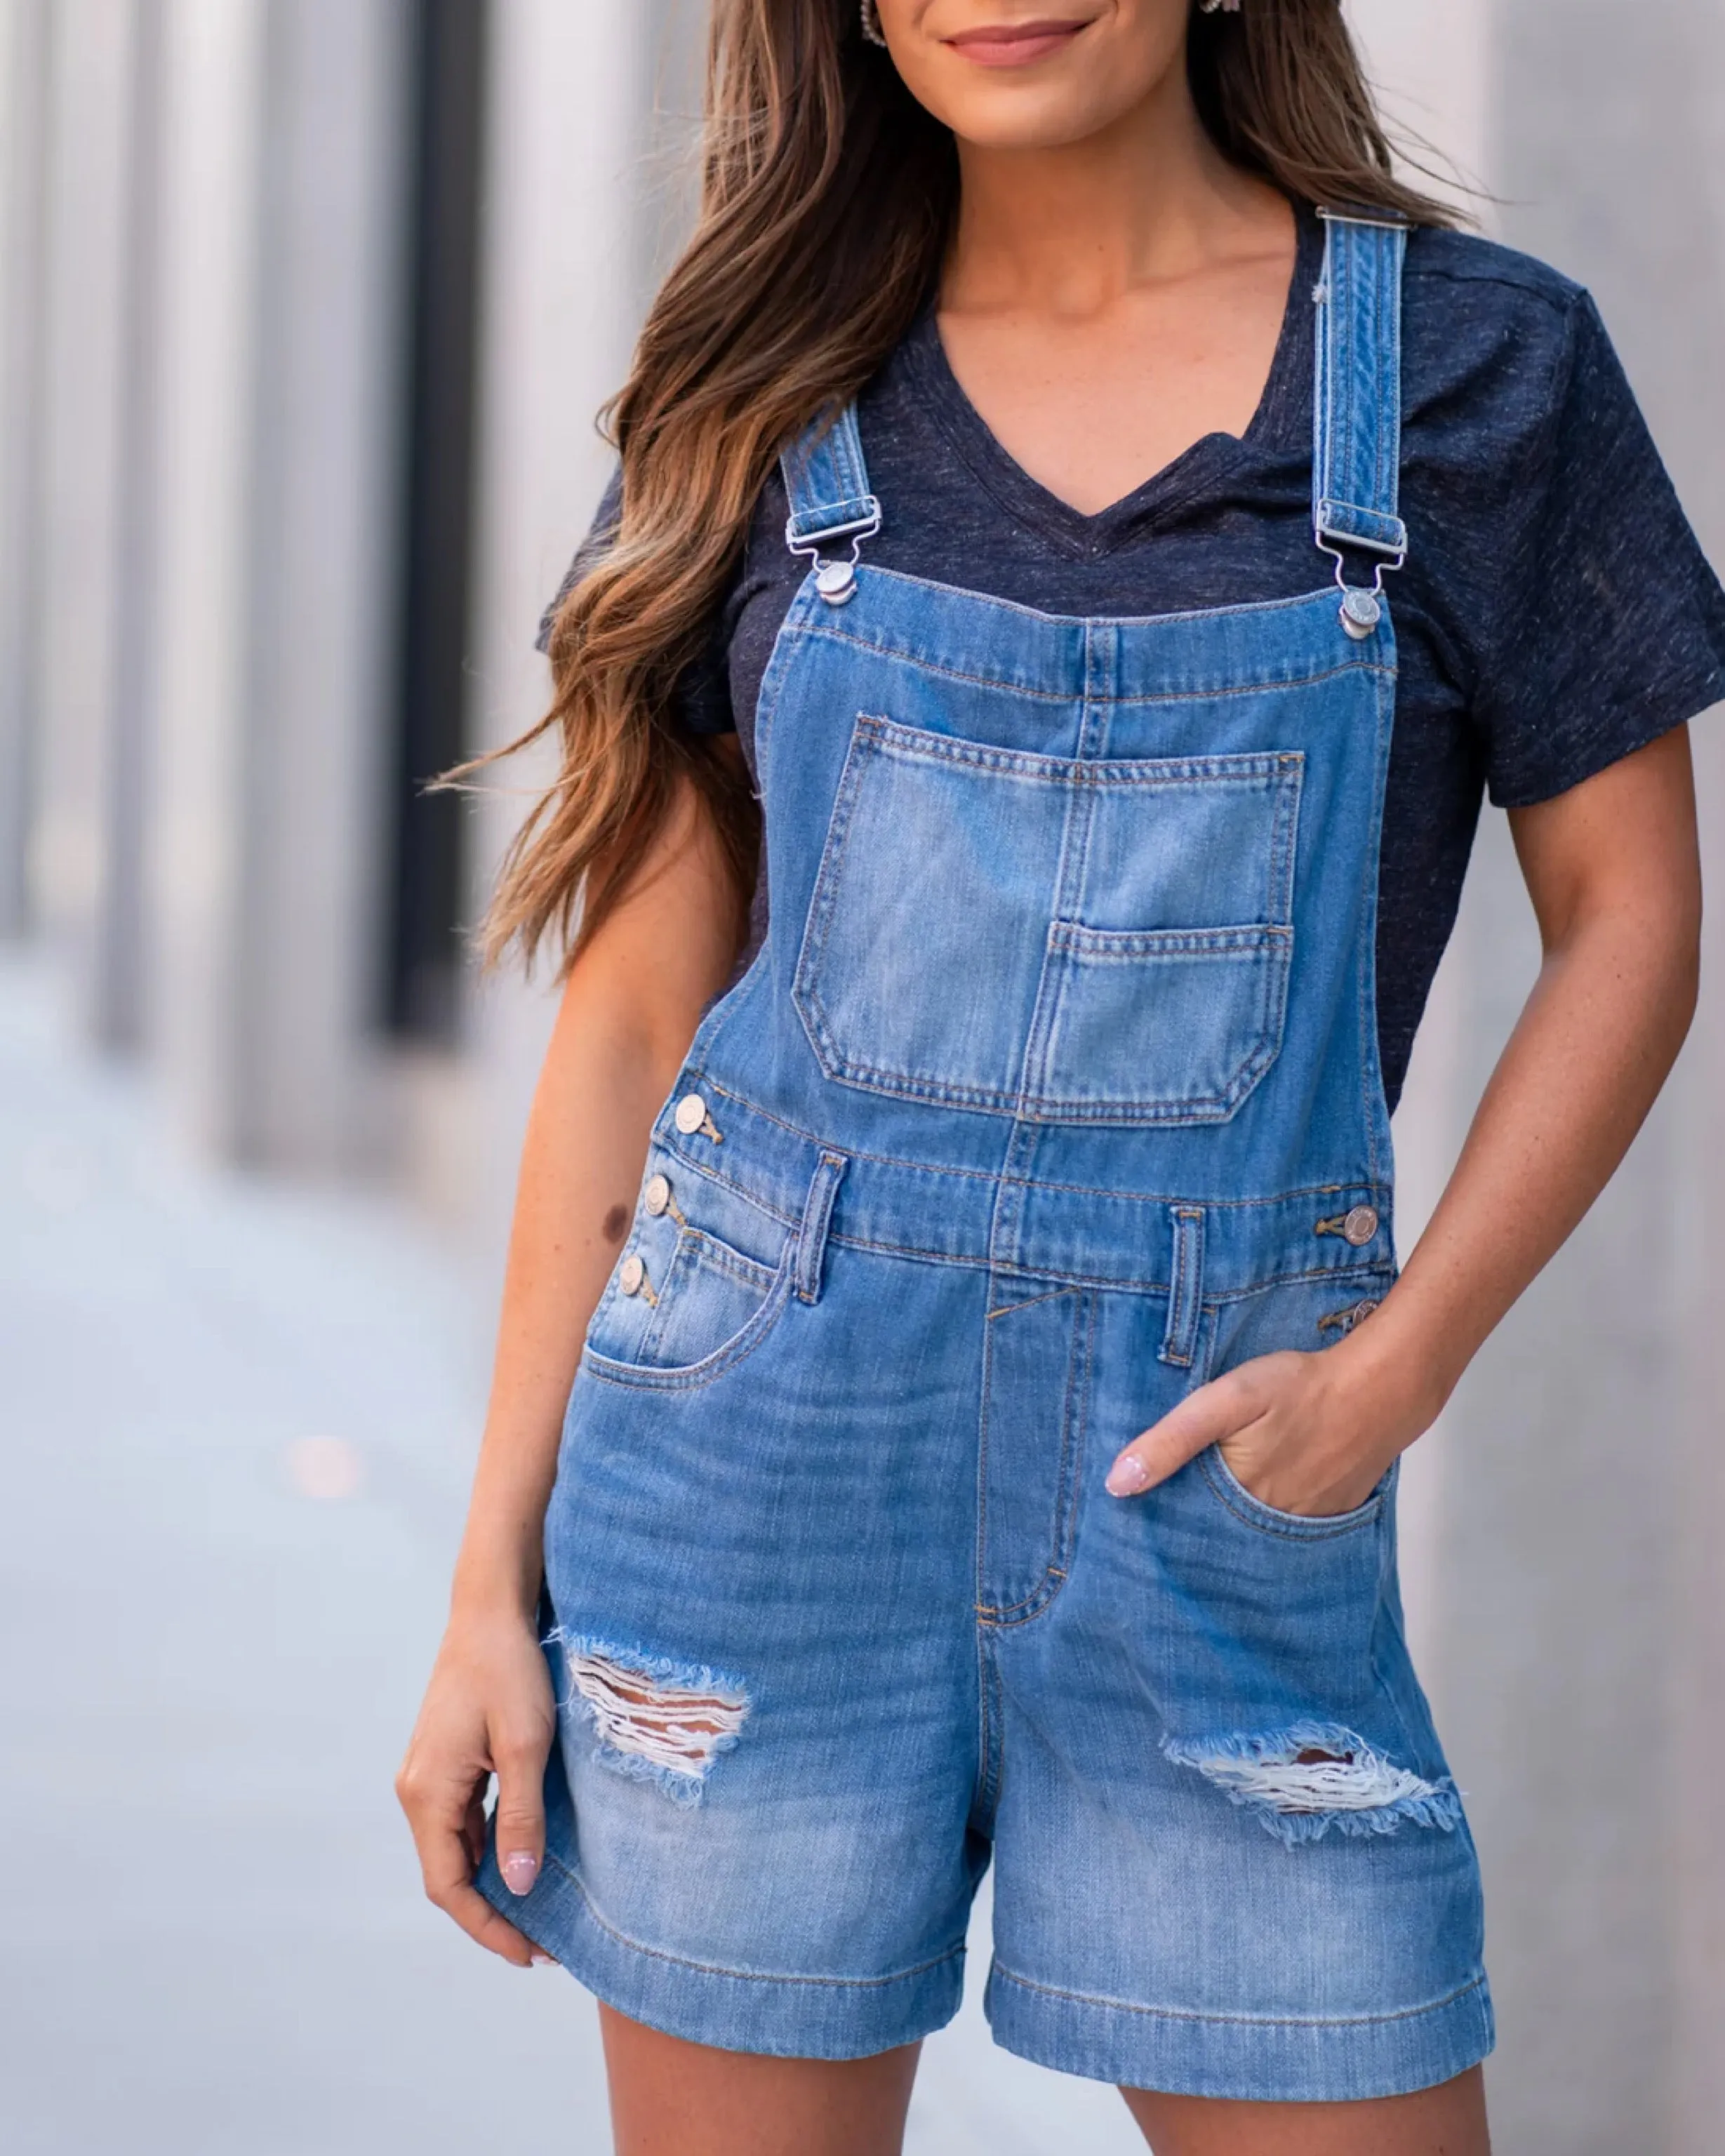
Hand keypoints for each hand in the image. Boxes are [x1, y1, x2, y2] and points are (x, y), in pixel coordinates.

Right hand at [396, 1606, 557, 1966]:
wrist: (490, 1613)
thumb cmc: (509, 1670)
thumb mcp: (526, 1746)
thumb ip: (520, 1819)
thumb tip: (519, 1888)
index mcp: (428, 1793)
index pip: (448, 1886)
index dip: (487, 1927)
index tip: (530, 1954)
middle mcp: (418, 1791)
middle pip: (449, 1875)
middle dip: (493, 1914)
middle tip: (546, 1942)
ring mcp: (429, 1778)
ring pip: (456, 1851)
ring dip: (492, 1884)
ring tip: (542, 1912)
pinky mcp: (446, 1764)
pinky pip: (463, 1823)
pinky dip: (490, 1850)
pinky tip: (525, 1860)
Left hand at [1105, 1322, 1441, 1518]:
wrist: (1381, 1389)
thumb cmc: (1301, 1388)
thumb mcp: (1227, 1401)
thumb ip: (1172, 1440)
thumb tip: (1117, 1484)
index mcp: (1239, 1503)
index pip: (1184, 1533)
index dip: (1159, 1526)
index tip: (1130, 1526)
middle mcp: (1271, 1528)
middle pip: (1218, 1540)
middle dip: (1191, 1532)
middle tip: (1162, 1519)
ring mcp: (1304, 1526)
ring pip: (1252, 1538)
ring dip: (1229, 1528)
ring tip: (1204, 1510)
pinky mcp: (1328, 1516)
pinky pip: (1286, 1530)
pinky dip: (1266, 1521)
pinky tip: (1256, 1498)